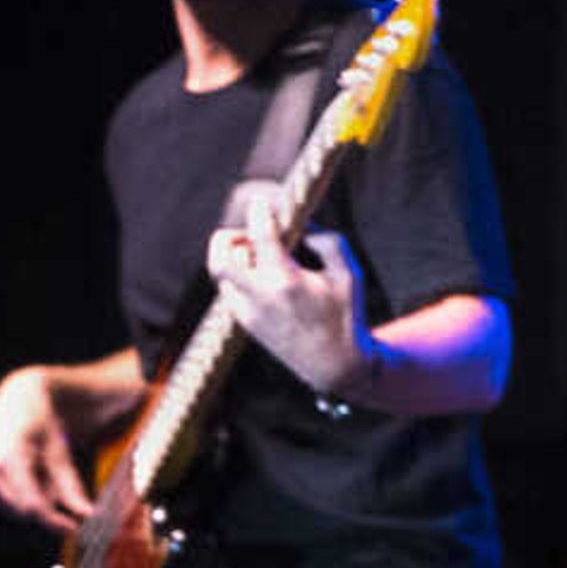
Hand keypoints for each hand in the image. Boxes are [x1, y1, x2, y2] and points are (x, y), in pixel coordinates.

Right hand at [0, 365, 93, 529]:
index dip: (55, 522)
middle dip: (47, 511)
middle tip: (67, 496)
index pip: (32, 505)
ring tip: (45, 470)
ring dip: (36, 498)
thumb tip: (85, 516)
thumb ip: (70, 487)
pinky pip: (7, 498)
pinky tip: (32, 469)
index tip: (75, 527)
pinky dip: (25, 491)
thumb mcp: (61, 452)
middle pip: (22, 510)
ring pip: (15, 507)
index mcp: (10, 456)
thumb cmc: (41, 423)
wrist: (15, 399)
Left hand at [210, 223, 374, 401]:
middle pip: (219, 258)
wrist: (334, 367)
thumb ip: (326, 240)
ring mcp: (247, 313)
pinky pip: (230, 289)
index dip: (259, 212)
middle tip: (250, 236)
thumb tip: (302, 222)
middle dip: (228, 237)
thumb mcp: (348, 273)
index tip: (260, 200)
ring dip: (236, 257)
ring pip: (222, 272)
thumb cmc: (345, 314)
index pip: (261, 237)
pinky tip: (265, 276)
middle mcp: (260, 297)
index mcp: (286, 282)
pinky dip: (241, 275)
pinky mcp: (245, 324)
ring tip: (263, 258)